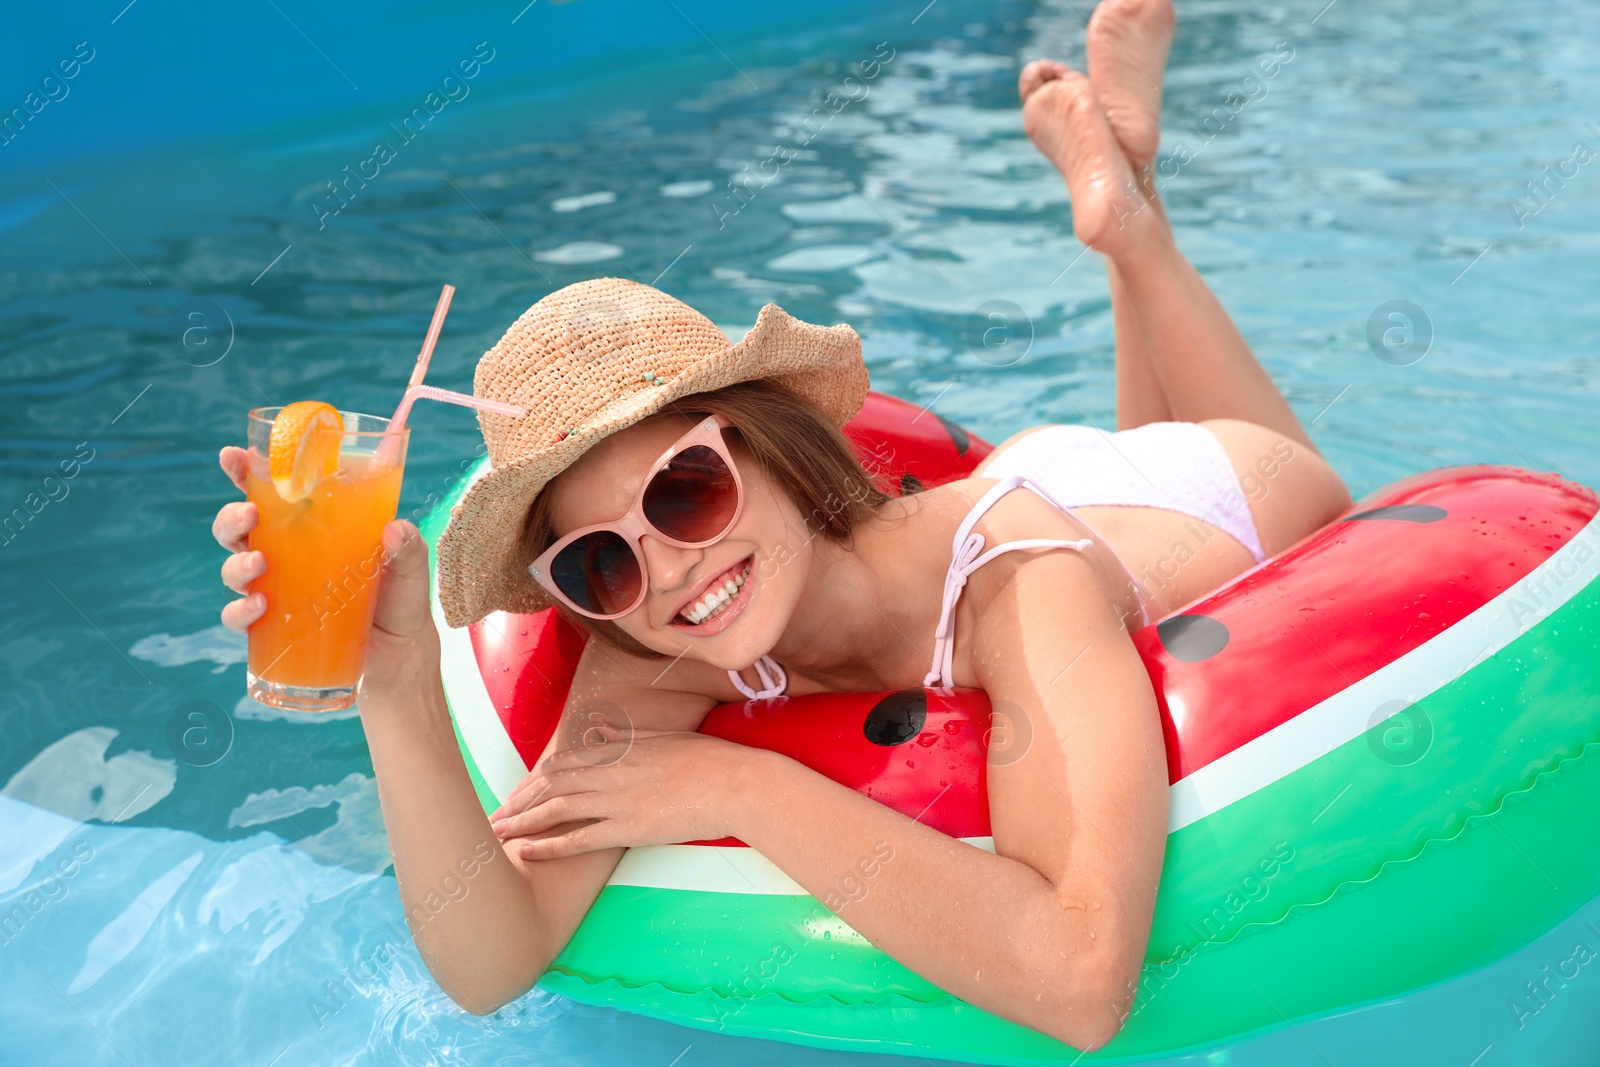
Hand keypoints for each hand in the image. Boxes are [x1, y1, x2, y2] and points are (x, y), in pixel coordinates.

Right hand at [212, 447, 438, 697]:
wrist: (400, 653)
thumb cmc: (400, 597)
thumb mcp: (410, 566)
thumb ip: (407, 545)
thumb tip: (393, 529)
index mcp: (314, 524)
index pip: (273, 490)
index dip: (245, 470)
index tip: (231, 456)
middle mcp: (287, 553)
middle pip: (239, 527)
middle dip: (232, 517)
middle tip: (249, 515)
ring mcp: (278, 589)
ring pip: (234, 567)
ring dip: (236, 563)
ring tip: (258, 565)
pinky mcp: (275, 626)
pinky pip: (240, 616)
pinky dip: (240, 611)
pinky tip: (258, 607)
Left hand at [488, 725, 759, 859]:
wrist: (737, 783)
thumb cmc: (707, 760)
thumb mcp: (663, 739)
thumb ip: (627, 737)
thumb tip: (601, 732)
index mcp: (619, 749)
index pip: (563, 763)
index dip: (534, 780)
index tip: (517, 793)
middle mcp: (611, 772)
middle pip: (551, 786)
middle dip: (518, 802)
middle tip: (493, 817)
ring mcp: (618, 800)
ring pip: (557, 810)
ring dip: (523, 822)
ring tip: (496, 834)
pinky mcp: (629, 828)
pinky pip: (580, 838)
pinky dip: (549, 845)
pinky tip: (526, 851)